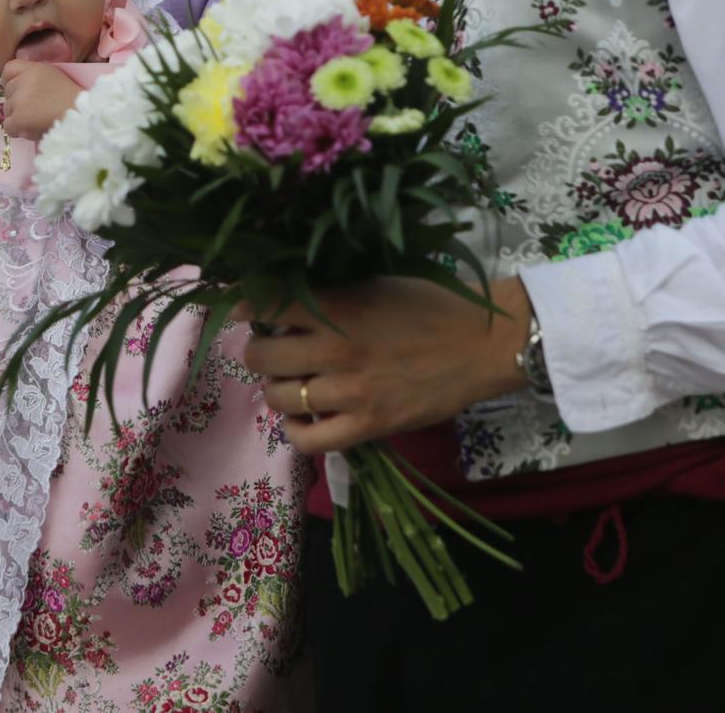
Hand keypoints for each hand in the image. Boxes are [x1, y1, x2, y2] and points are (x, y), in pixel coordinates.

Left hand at [1, 61, 84, 140]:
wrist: (83, 119)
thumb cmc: (74, 103)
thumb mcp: (56, 79)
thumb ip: (36, 79)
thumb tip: (18, 89)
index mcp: (35, 69)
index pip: (9, 69)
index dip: (11, 81)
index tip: (19, 91)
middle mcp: (24, 80)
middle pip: (8, 92)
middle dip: (18, 103)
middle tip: (35, 111)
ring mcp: (19, 99)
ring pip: (7, 110)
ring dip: (18, 118)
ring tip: (37, 121)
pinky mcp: (18, 118)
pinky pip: (8, 126)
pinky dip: (18, 131)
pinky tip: (31, 131)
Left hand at [242, 276, 533, 454]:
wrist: (482, 343)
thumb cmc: (428, 305)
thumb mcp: (372, 283)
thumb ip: (327, 293)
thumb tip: (278, 298)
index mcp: (336, 306)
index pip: (264, 304)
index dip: (243, 306)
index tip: (242, 308)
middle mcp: (335, 350)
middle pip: (261, 356)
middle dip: (259, 350)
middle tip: (273, 347)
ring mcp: (350, 393)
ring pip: (279, 397)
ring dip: (277, 388)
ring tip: (291, 381)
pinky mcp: (369, 426)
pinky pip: (309, 440)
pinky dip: (295, 430)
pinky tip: (302, 416)